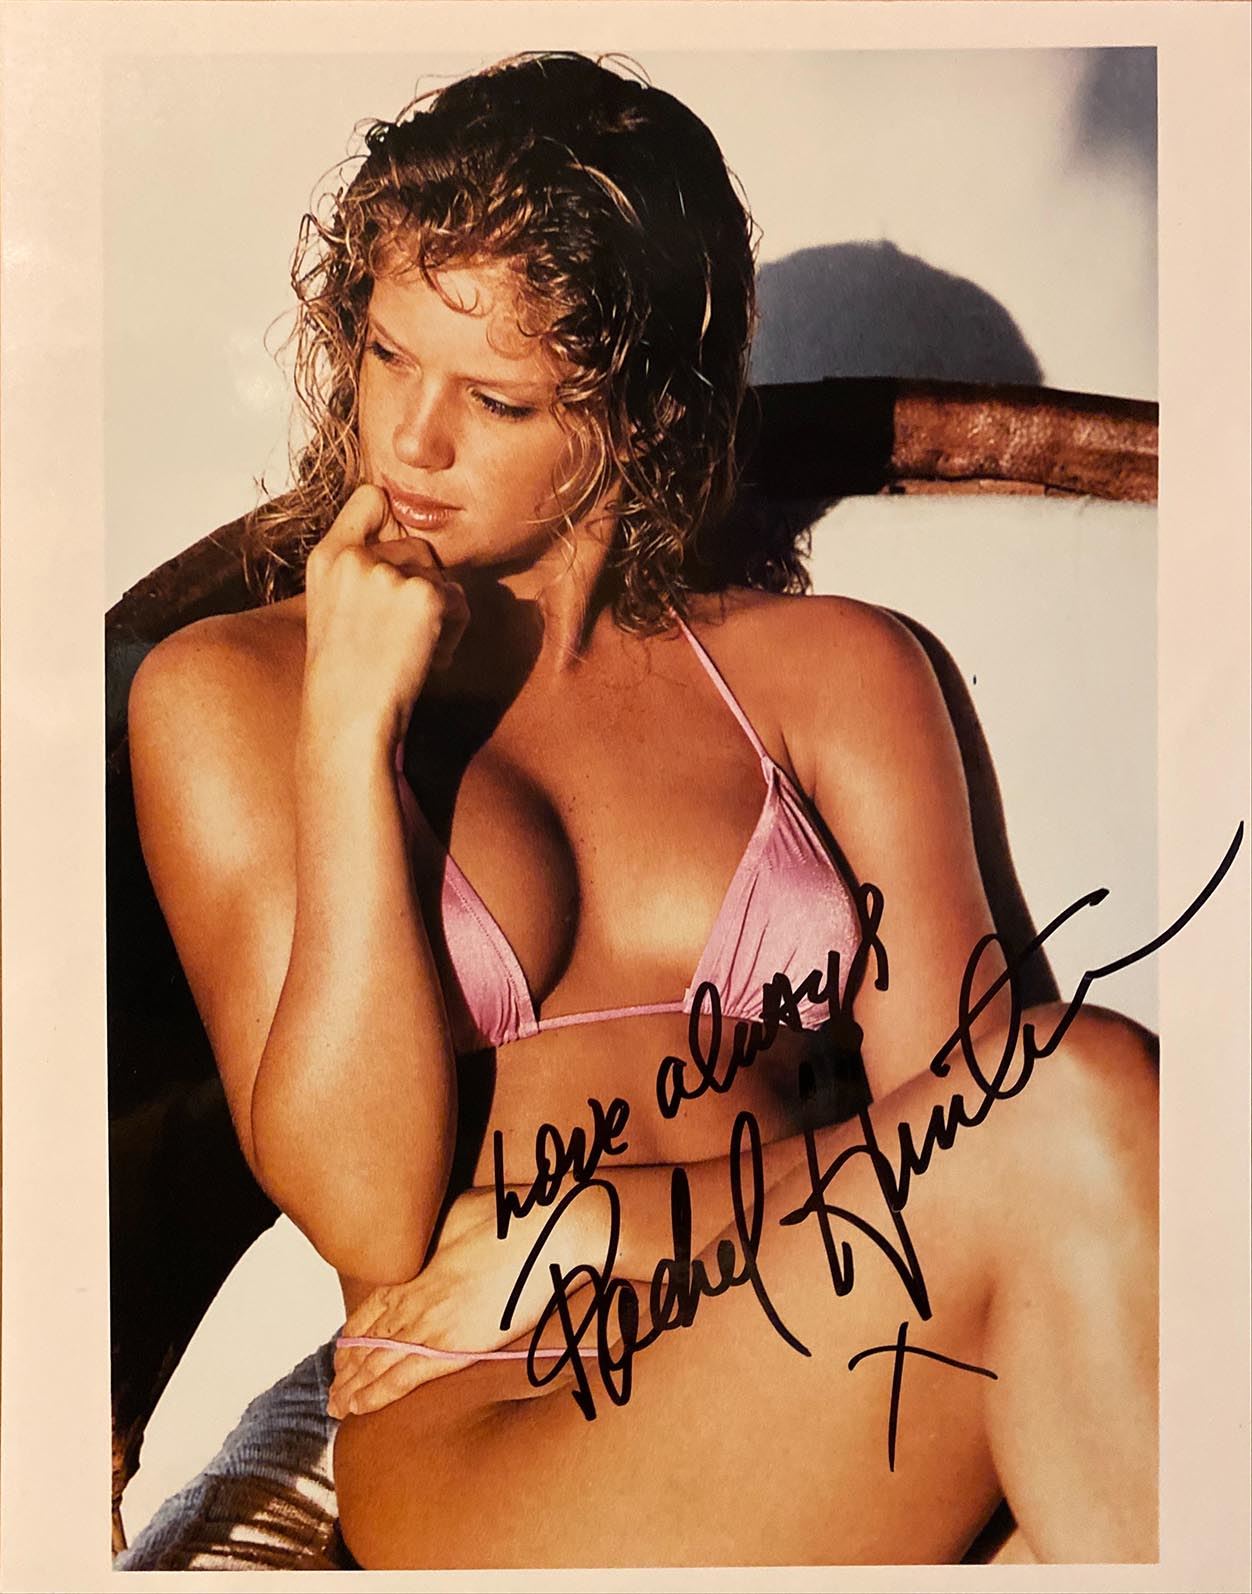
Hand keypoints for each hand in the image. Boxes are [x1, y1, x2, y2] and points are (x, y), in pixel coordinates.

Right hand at [301, 483, 469, 745]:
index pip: (370, 499)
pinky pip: (459, 602)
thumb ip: (362, 572)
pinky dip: (454, 632)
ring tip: (411, 651)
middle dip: (422, 586)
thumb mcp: (335, 610)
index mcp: (328, 558)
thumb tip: (413, 550)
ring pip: (442, 577)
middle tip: (401, 636)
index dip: (390, 519)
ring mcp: (389, 574)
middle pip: (419, 548)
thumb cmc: (348, 677)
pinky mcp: (425, 596)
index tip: (397, 553)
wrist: (348, 720)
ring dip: (440, 613)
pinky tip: (427, 659)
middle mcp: (356, 558)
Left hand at [328, 1182, 608, 1417]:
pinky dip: (375, 1395)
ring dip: (353, 1387)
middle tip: (332, 1389)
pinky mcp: (453, 1345)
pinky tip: (357, 1409)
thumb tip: (428, 1240)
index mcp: (416, 1267)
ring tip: (336, 1407)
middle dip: (347, 1368)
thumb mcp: (459, 1215)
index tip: (341, 1352)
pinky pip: (402, 1377)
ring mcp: (432, 1322)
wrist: (550, 1231)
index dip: (352, 1335)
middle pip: (368, 1339)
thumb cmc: (513, 1218)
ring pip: (377, 1363)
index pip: (370, 1309)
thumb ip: (436, 1237)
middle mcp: (415, 1296)